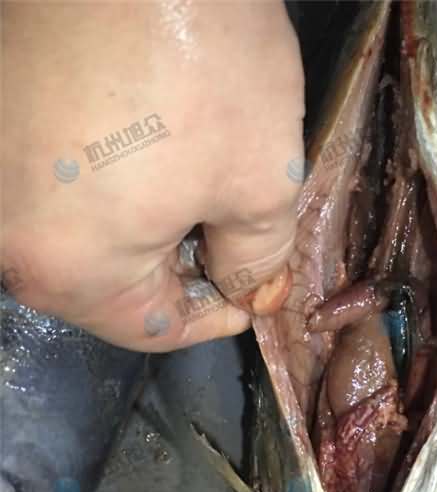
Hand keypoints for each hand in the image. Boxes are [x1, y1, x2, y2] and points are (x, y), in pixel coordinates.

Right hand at [1, 1, 302, 350]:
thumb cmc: (203, 67)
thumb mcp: (260, 182)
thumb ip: (258, 259)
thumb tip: (252, 294)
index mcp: (67, 267)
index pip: (151, 329)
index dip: (213, 319)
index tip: (252, 299)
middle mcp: (6, 234)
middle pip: (112, 284)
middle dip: (183, 267)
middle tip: (235, 239)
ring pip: (86, 233)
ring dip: (150, 223)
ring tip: (200, 188)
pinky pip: (60, 184)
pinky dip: (112, 183)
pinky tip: (152, 148)